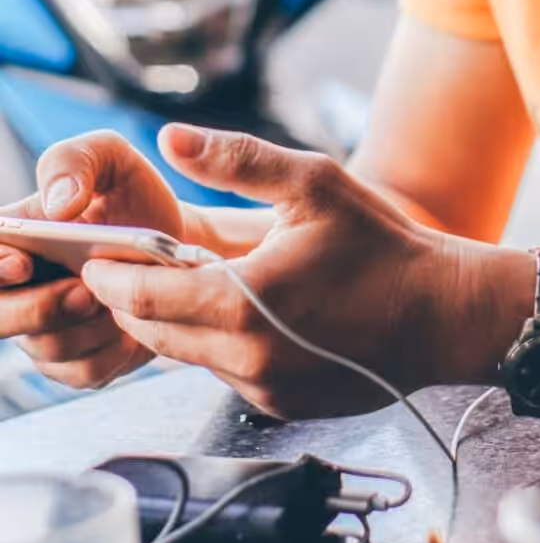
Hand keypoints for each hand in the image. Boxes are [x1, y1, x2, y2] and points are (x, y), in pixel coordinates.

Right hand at [0, 130, 187, 388]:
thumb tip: (58, 205)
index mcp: (14, 236)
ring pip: (45, 350)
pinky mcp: (80, 359)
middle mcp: (19, 288)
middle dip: (36, 310)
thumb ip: (75, 161)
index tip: (22, 264)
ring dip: (86, 328)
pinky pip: (85, 372)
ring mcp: (45, 328)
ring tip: (118, 299)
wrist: (178, 237)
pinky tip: (132, 323)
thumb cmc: (133, 193)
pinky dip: (113, 351)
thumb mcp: (109, 156)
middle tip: (85, 291)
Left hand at [82, 125, 532, 417]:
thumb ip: (236, 159)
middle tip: (122, 266)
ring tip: (175, 282)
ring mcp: (263, 388)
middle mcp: (245, 357)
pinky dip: (215, 344)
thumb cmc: (382, 245)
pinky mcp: (281, 405)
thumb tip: (171, 137)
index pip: (143, 297)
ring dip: (173, 322)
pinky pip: (226, 373)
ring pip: (188, 357)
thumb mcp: (313, 183)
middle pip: (154, 334)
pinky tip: (235, 310)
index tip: (95, 256)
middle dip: (132, 300)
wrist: (442, 315)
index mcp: (242, 302)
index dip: (111, 275)